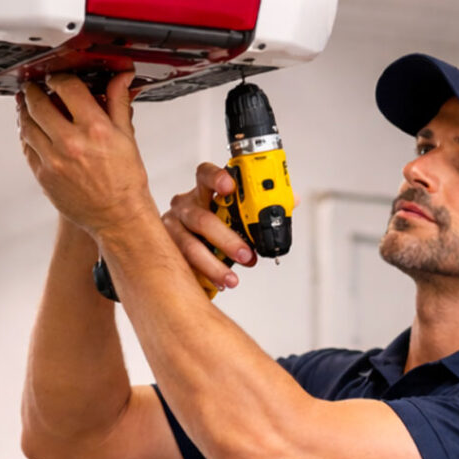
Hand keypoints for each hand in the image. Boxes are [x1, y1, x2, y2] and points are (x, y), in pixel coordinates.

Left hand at [17, 72, 155, 238]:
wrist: (118, 217)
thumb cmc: (126, 180)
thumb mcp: (126, 137)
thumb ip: (118, 102)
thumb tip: (121, 77)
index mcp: (96, 129)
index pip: (67, 87)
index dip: (58, 78)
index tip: (56, 78)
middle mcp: (72, 142)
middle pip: (38, 103)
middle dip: (33, 91)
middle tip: (32, 87)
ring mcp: (54, 160)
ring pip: (26, 125)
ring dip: (24, 111)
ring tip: (27, 105)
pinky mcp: (43, 176)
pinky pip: (27, 147)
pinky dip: (26, 135)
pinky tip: (31, 131)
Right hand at [162, 162, 256, 291]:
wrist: (184, 248)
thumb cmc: (215, 226)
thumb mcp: (237, 215)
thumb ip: (261, 206)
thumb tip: (293, 200)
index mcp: (202, 191)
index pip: (205, 174)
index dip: (216, 178)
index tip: (230, 187)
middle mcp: (184, 206)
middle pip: (201, 218)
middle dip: (226, 238)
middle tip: (247, 255)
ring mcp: (171, 227)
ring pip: (189, 245)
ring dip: (213, 264)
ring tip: (232, 279)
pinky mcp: (165, 250)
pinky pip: (182, 264)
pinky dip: (202, 276)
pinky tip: (218, 284)